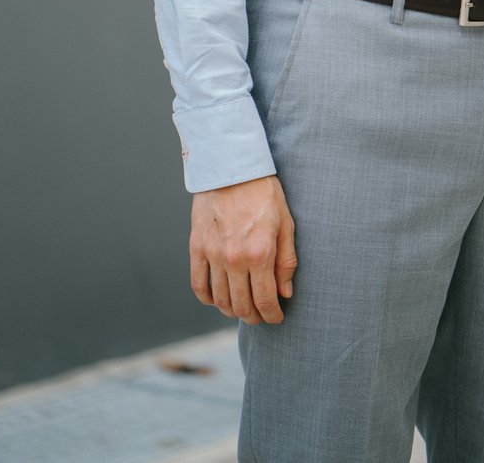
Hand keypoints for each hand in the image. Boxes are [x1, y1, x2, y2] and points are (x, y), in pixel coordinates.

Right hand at [189, 175, 296, 325]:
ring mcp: (213, 254)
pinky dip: (207, 298)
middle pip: (242, 305)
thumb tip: (285, 293)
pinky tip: (217, 299)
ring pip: (220, 300)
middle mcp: (234, 258)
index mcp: (260, 253)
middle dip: (254, 317)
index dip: (272, 315)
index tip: (276, 317)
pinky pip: (198, 284)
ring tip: (242, 308)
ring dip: (232, 311)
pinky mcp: (197, 247)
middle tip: (261, 316)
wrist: (231, 166)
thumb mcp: (285, 222)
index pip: (265, 300)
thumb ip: (286, 260)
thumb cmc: (263, 192)